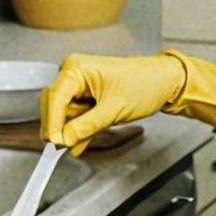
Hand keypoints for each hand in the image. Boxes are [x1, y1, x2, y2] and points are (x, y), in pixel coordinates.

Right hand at [41, 53, 186, 152]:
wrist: (163, 82)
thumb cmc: (144, 85)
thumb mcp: (113, 110)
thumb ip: (85, 126)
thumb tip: (63, 140)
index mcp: (76, 68)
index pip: (53, 97)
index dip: (51, 122)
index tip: (54, 143)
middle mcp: (74, 73)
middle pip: (53, 105)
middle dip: (60, 127)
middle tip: (66, 146)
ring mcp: (79, 85)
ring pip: (63, 114)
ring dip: (71, 130)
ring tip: (86, 139)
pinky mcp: (87, 96)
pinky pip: (74, 116)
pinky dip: (78, 130)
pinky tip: (81, 143)